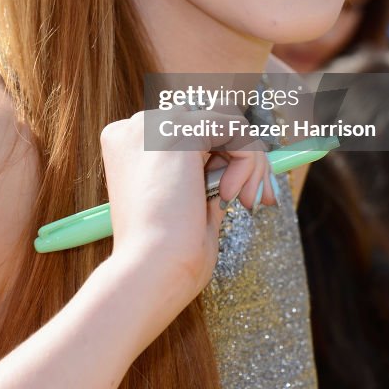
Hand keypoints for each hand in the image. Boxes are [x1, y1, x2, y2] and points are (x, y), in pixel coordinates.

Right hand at [99, 109, 275, 311]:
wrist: (149, 270)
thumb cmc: (165, 253)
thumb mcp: (186, 203)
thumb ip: (205, 174)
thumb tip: (244, 158)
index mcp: (129, 145)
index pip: (189, 129)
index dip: (222, 157)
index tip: (244, 192)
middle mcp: (136, 127)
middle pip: (211, 118)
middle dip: (244, 156)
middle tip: (258, 197)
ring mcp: (155, 124)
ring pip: (227, 121)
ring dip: (249, 161)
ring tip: (244, 200)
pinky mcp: (179, 129)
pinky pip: (236, 130)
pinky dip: (247, 161)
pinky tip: (228, 194)